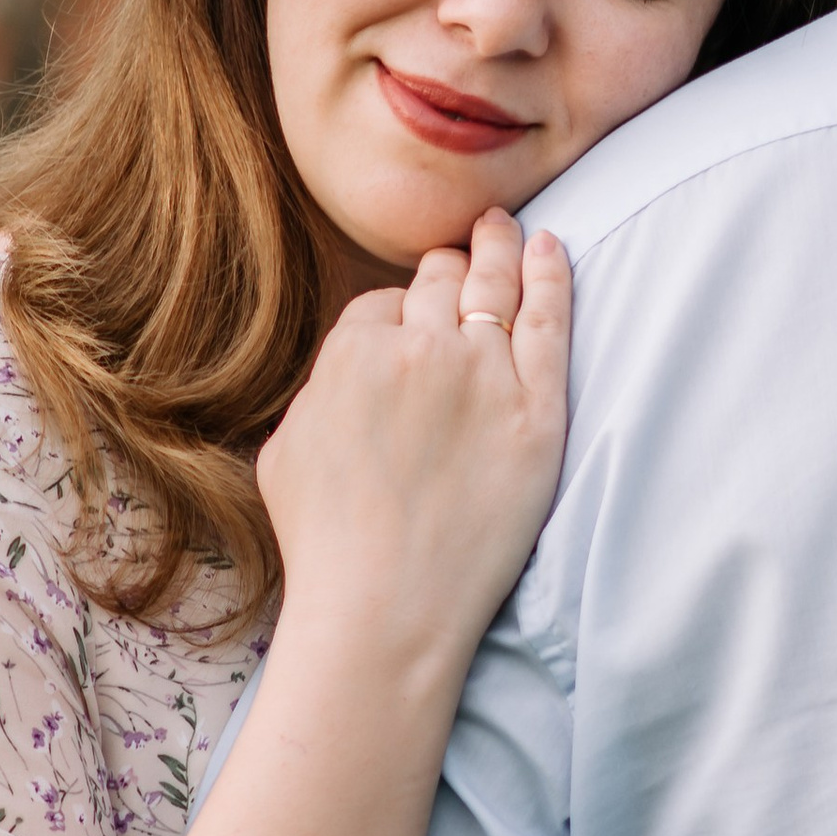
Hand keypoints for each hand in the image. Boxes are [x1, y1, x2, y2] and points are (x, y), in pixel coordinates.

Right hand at [255, 207, 569, 671]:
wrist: (386, 608)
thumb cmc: (328, 545)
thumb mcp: (285, 450)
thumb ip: (318, 392)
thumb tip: (345, 369)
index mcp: (353, 353)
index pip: (382, 305)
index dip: (396, 316)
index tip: (408, 329)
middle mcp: (419, 349)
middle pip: (439, 282)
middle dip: (446, 267)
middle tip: (462, 252)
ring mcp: (484, 376)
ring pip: (493, 285)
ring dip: (496, 248)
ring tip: (501, 227)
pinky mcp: (538, 412)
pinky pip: (550, 320)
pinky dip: (551, 274)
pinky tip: (551, 248)